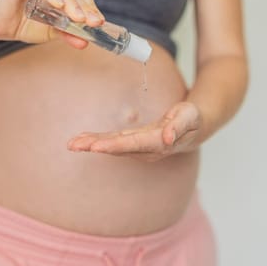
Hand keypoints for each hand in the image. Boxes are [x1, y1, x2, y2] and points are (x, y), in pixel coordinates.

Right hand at [0, 0, 104, 46]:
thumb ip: (69, 33)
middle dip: (82, 5)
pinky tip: (57, 4)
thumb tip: (86, 43)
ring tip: (76, 17)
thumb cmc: (26, 25)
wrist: (0, 27)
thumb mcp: (53, 31)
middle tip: (90, 22)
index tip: (98, 21)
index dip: (90, 5)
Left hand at [67, 102, 203, 161]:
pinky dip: (97, 141)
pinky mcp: (134, 142)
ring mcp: (139, 147)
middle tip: (74, 145)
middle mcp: (146, 149)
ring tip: (72, 144)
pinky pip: (113, 143)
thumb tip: (168, 137)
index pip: (133, 144)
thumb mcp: (190, 116)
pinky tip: (82, 141)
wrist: (194, 128)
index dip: (114, 145)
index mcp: (158, 143)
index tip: (96, 147)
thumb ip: (179, 125)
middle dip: (95, 146)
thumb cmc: (192, 118)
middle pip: (117, 148)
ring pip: (112, 147)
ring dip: (91, 145)